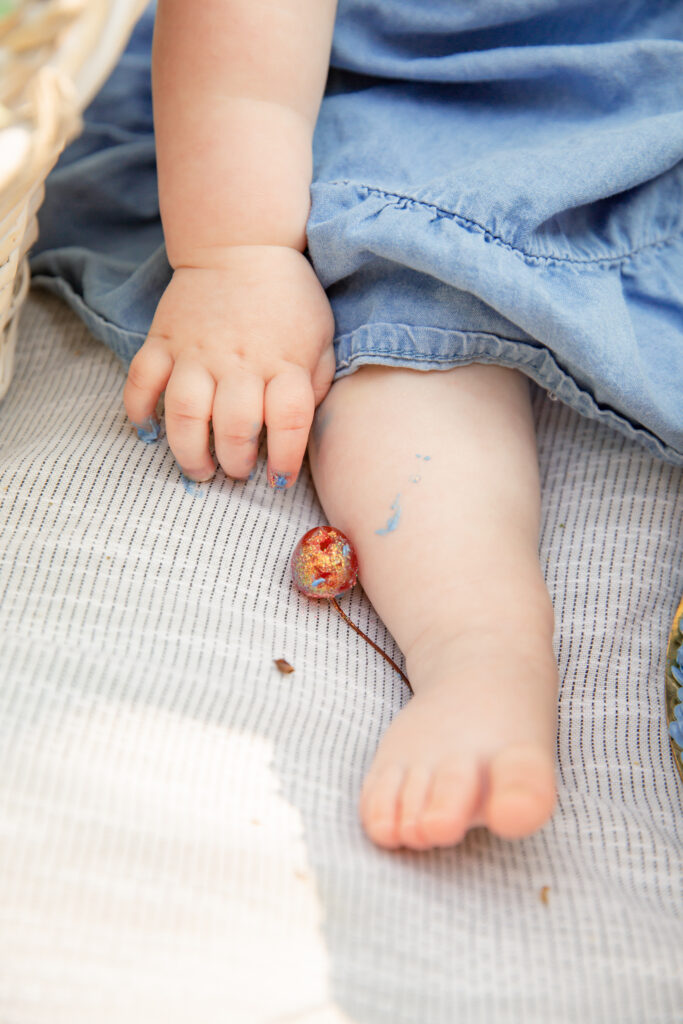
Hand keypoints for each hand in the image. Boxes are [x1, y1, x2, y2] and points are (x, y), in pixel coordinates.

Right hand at [123, 246, 335, 487]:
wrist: (242, 242)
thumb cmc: (288, 297)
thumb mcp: (322, 336)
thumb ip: (317, 382)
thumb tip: (302, 429)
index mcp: (284, 363)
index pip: (289, 421)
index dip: (285, 459)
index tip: (279, 478)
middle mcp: (240, 362)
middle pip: (235, 427)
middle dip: (236, 462)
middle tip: (236, 471)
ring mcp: (196, 352)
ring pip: (184, 414)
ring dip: (189, 451)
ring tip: (198, 469)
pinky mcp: (163, 340)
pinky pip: (141, 381)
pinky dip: (138, 411)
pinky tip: (148, 432)